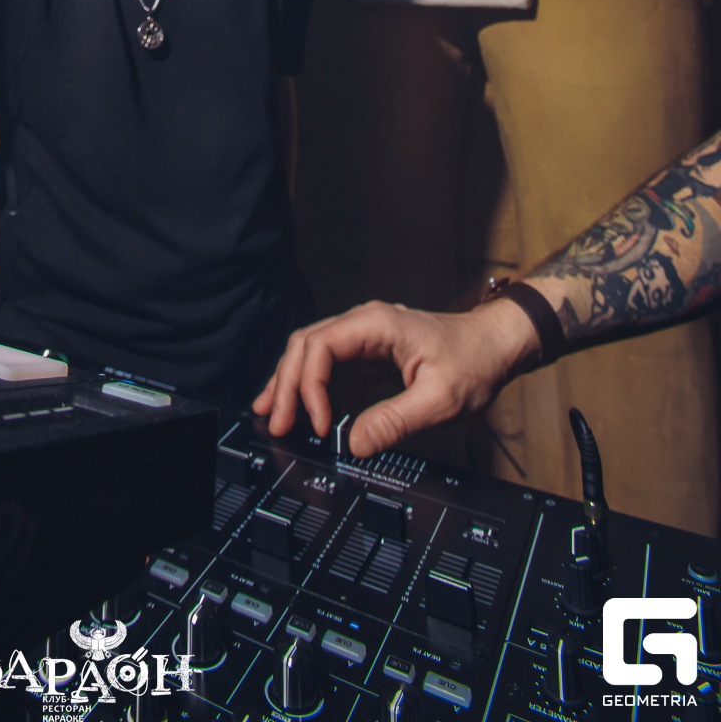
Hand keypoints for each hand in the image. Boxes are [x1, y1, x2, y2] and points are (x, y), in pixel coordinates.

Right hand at [251, 298, 541, 456]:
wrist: (497, 345)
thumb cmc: (475, 362)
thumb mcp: (441, 399)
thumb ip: (396, 421)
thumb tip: (356, 444)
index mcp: (377, 325)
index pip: (321, 346)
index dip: (311, 386)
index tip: (320, 424)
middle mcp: (364, 324)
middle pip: (306, 346)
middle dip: (286, 383)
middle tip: (275, 421)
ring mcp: (365, 338)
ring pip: (312, 353)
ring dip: (292, 382)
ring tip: (272, 412)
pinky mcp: (370, 354)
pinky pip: (330, 367)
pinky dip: (313, 388)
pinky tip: (306, 411)